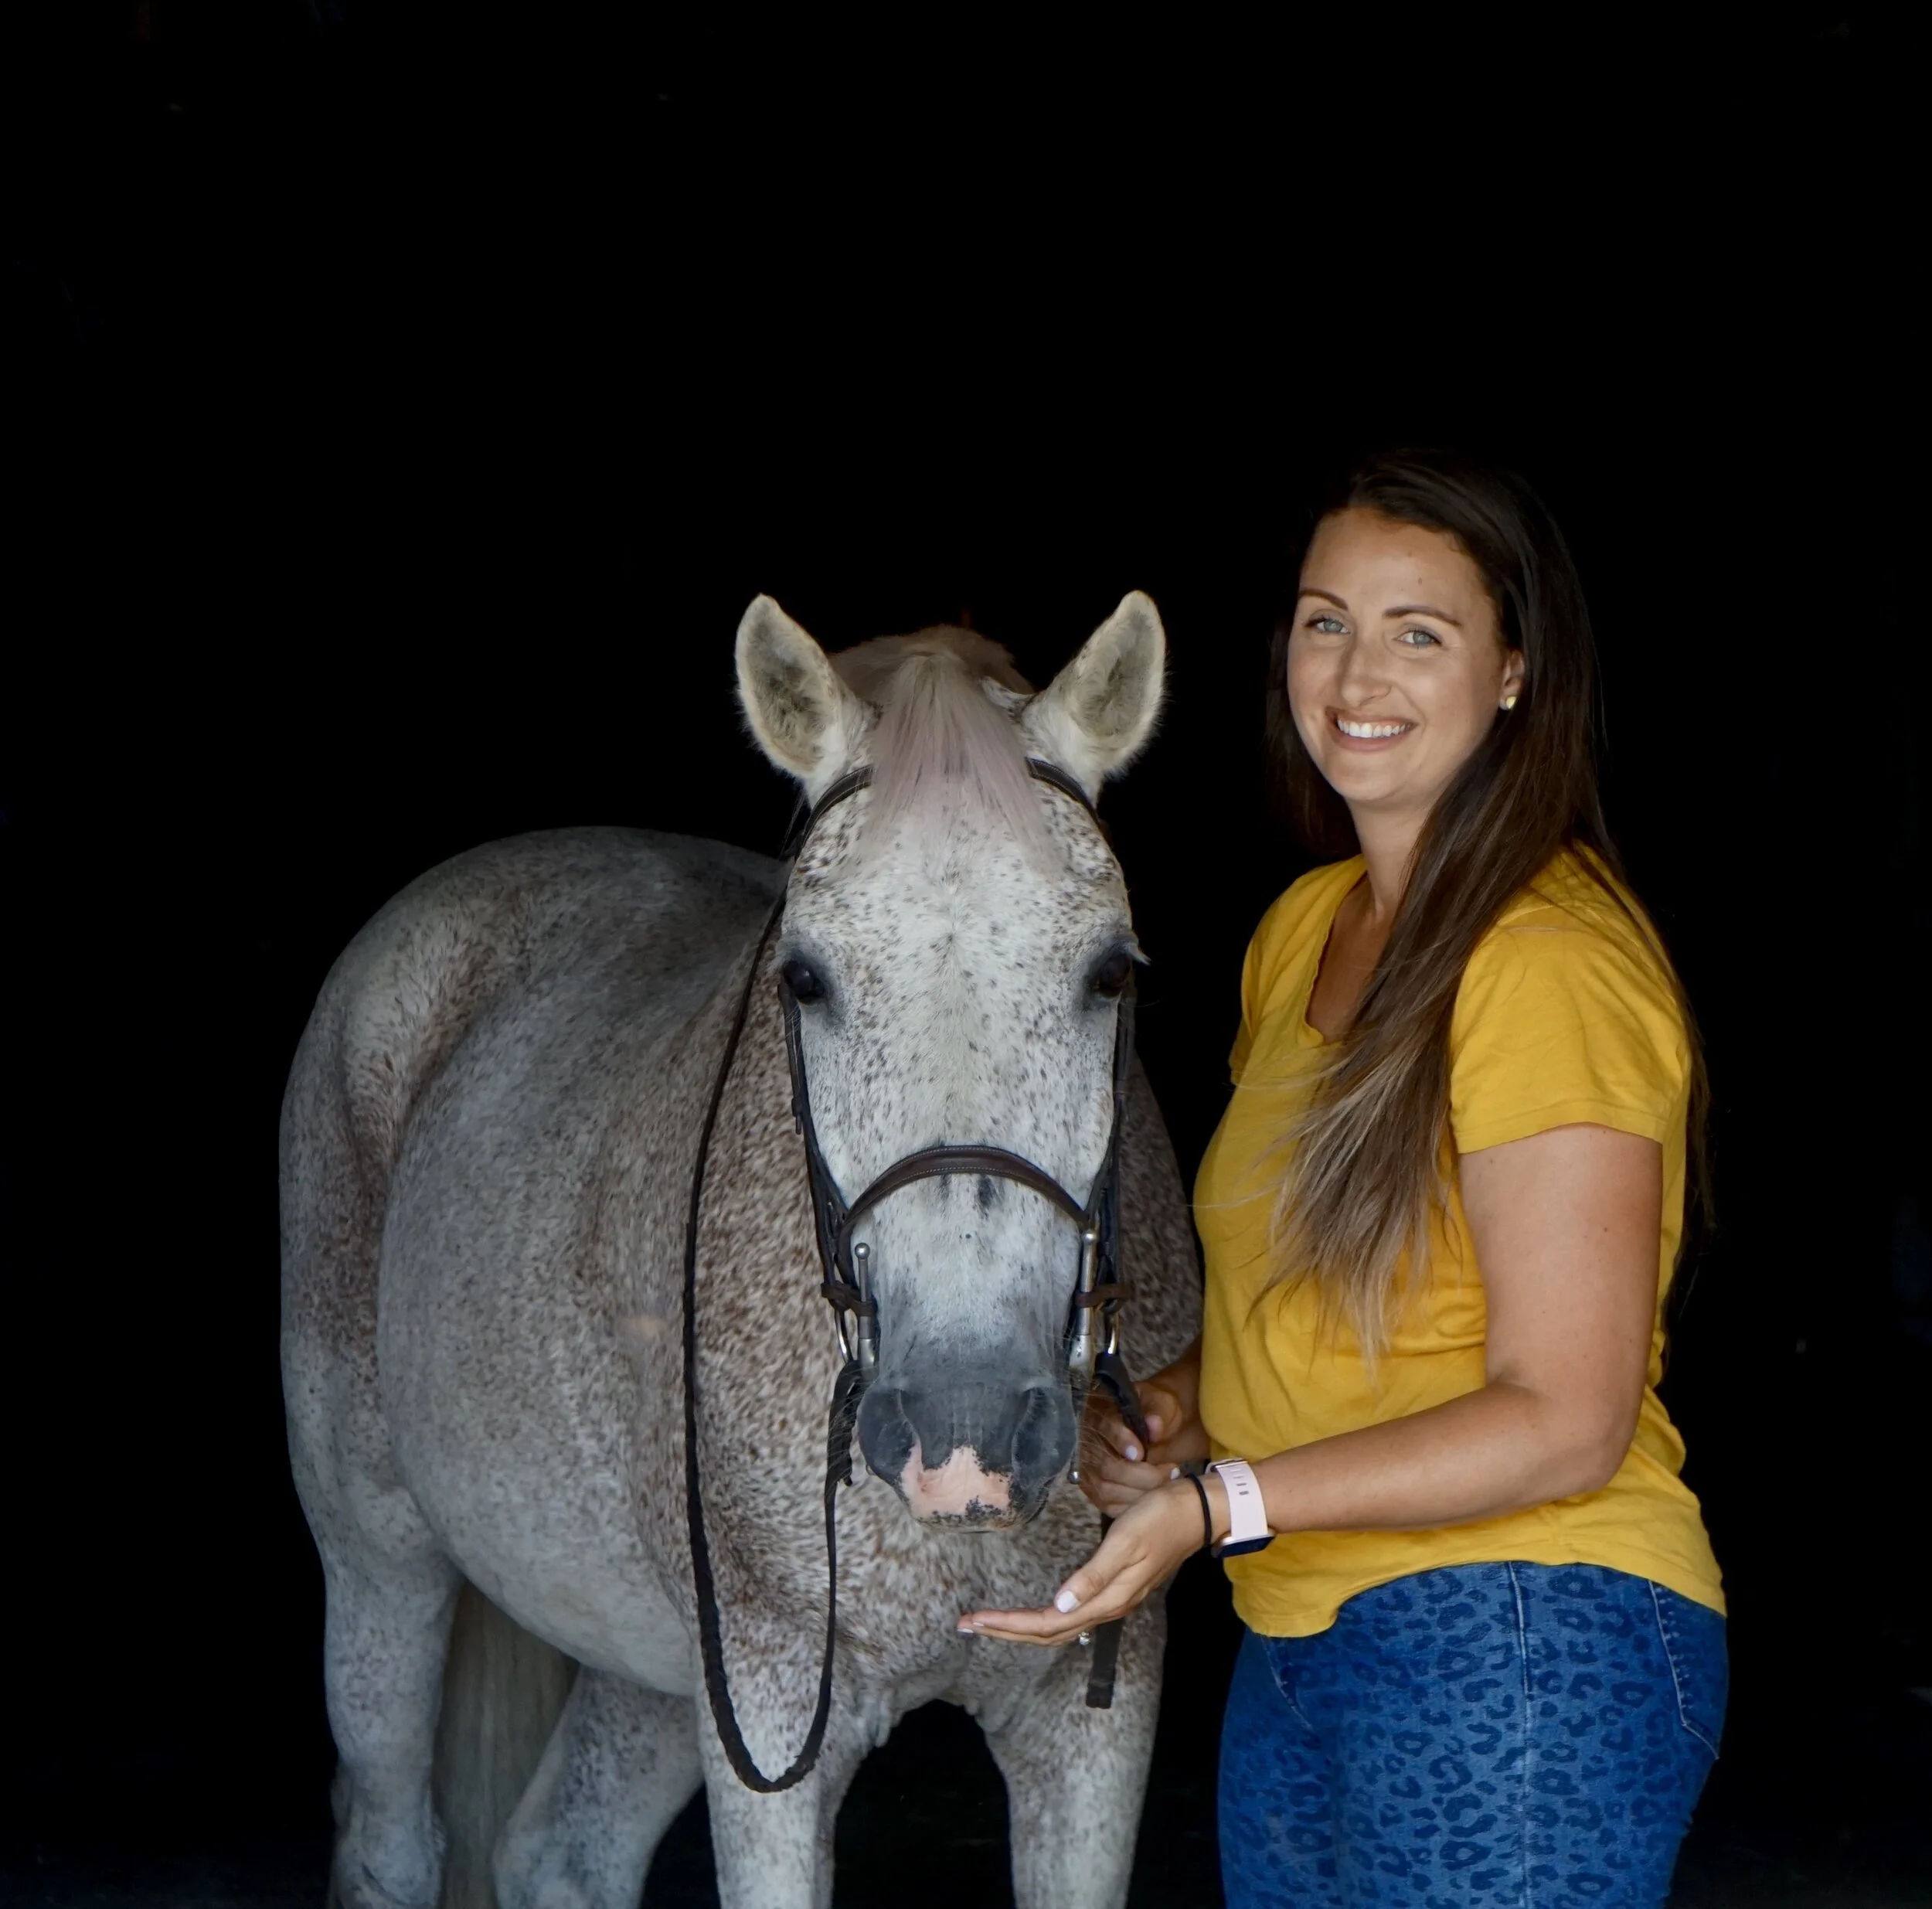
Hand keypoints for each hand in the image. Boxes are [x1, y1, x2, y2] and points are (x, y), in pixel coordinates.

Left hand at [958, 1478, 1214, 1646]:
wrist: (1196, 1512)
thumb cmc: (1160, 1519)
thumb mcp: (1125, 1542)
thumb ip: (1093, 1575)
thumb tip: (1059, 1605)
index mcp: (1107, 1598)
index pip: (1049, 1623)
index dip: (1010, 1624)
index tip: (976, 1619)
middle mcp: (1107, 1605)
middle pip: (1050, 1632)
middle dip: (1007, 1630)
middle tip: (968, 1624)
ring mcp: (1112, 1598)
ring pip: (1060, 1625)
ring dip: (1023, 1626)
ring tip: (991, 1621)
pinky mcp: (1114, 1587)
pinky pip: (1072, 1614)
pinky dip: (1044, 1617)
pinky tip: (1033, 1612)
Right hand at [1076, 1347, 1208, 1516]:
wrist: (1162, 1429)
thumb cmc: (1160, 1412)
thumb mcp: (1164, 1402)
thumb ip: (1158, 1410)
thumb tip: (1153, 1425)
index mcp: (1101, 1410)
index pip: (1103, 1427)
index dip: (1120, 1441)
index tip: (1140, 1453)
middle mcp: (1087, 1440)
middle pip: (1105, 1466)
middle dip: (1141, 1475)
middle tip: (1172, 1471)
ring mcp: (1089, 1468)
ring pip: (1107, 1490)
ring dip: (1141, 1492)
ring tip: (1167, 1482)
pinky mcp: (1096, 1490)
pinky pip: (1109, 1507)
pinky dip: (1134, 1505)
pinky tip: (1155, 1496)